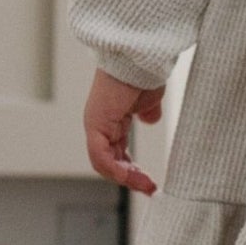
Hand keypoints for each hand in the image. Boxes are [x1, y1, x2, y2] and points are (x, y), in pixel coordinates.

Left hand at [83, 68, 164, 195]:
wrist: (139, 57)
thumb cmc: (144, 72)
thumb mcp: (149, 98)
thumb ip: (147, 111)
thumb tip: (150, 120)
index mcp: (111, 118)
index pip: (116, 152)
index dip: (131, 169)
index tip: (149, 180)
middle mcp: (99, 123)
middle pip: (110, 161)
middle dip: (130, 177)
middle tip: (150, 188)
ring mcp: (95, 124)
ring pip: (104, 163)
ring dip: (125, 178)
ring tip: (146, 185)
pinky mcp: (96, 124)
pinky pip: (101, 156)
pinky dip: (116, 170)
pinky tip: (133, 176)